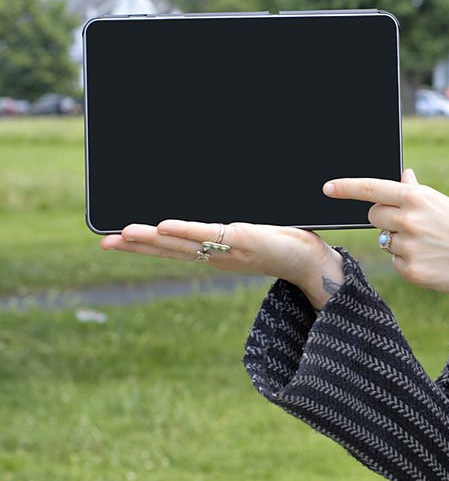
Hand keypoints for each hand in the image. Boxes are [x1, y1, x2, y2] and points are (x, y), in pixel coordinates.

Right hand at [100, 220, 340, 307]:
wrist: (311, 260)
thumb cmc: (284, 245)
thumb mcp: (249, 237)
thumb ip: (229, 231)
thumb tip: (219, 220)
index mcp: (215, 254)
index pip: (173, 250)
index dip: (144, 247)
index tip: (116, 241)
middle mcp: (216, 255)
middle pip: (169, 250)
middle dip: (136, 247)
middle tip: (105, 242)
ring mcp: (226, 249)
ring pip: (182, 244)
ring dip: (151, 239)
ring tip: (123, 234)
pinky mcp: (241, 240)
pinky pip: (208, 235)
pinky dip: (185, 231)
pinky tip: (163, 227)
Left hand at [324, 168, 448, 293]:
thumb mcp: (446, 204)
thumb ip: (418, 193)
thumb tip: (403, 175)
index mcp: (418, 198)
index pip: (372, 188)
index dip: (346, 187)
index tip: (327, 188)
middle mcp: (410, 220)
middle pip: (374, 216)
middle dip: (384, 220)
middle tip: (410, 225)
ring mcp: (409, 246)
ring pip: (386, 242)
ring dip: (401, 243)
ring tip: (431, 246)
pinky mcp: (412, 271)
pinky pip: (397, 263)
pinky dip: (410, 263)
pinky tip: (432, 262)